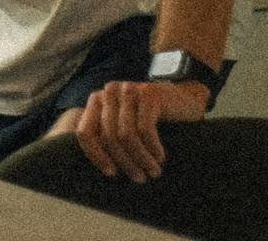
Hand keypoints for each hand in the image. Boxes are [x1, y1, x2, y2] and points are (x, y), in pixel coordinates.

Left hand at [65, 79, 207, 181]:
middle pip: (108, 136)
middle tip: (140, 178)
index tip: (111, 173)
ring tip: (153, 171)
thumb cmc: (148, 120)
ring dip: (141, 159)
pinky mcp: (149, 94)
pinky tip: (160, 157)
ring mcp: (128, 90)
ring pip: (127, 135)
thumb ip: (106, 138)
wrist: (182, 99)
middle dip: (125, 162)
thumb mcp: (123, 126)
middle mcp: (109, 92)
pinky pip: (145, 129)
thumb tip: (96, 169)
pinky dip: (152, 148)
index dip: (96, 155)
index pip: (85, 132)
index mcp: (96, 100)